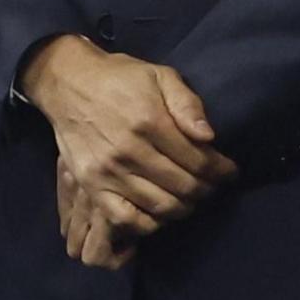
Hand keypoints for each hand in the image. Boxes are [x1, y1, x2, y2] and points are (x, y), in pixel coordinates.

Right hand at [24, 35, 235, 263]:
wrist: (69, 83)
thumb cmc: (121, 78)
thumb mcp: (160, 76)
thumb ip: (188, 104)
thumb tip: (209, 137)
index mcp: (150, 121)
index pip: (198, 160)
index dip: (221, 171)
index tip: (230, 172)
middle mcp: (129, 150)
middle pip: (183, 186)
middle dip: (207, 190)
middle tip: (213, 187)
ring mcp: (107, 171)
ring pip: (160, 205)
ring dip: (184, 207)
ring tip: (191, 199)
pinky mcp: (90, 185)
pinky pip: (124, 218)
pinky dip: (148, 223)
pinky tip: (160, 213)